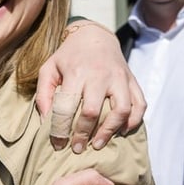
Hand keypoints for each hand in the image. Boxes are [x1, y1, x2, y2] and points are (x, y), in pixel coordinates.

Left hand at [35, 22, 145, 152]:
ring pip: (121, 110)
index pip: (66, 107)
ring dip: (110, 131)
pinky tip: (122, 131)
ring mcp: (120, 78)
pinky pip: (140, 104)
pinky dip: (134, 121)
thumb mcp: (49, 69)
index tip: (58, 144)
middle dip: (84, 134)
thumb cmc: (68, 57)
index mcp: (76, 72)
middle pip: (93, 111)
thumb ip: (43, 94)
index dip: (60, 129)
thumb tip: (45, 121)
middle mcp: (100, 75)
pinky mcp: (133, 81)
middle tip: (77, 148)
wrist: (95, 36)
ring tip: (98, 144)